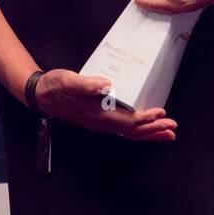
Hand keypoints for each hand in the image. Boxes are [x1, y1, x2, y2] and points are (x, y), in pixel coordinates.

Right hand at [33, 69, 177, 140]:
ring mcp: (100, 124)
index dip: (145, 118)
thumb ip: (86, 84)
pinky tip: (146, 129)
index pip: (127, 120)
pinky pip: (123, 130)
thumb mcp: (67, 80)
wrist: (41, 95)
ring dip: (150, 133)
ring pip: (130, 134)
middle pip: (133, 131)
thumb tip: (105, 84)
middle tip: (173, 127)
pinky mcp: (99, 120)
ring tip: (167, 133)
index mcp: (96, 114)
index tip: (161, 113)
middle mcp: (101, 123)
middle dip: (154, 129)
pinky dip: (139, 131)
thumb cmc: (55, 87)